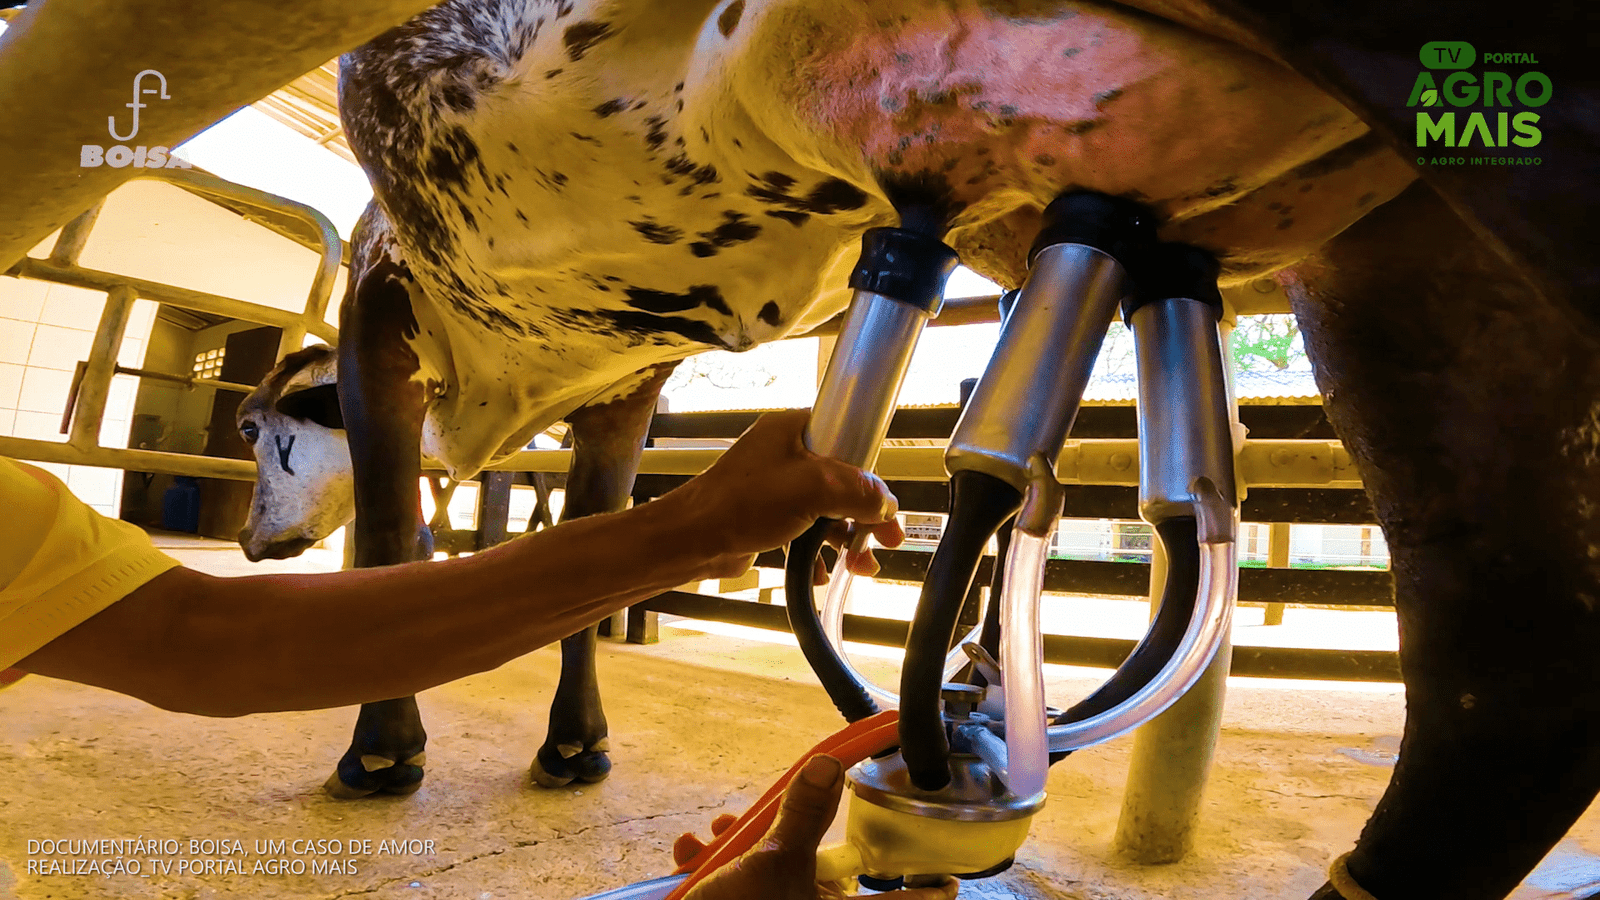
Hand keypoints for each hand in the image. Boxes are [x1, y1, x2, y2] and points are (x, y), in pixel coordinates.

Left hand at [664, 411, 904, 578]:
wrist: (693, 541)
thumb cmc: (740, 504)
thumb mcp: (811, 489)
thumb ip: (857, 491)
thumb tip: (887, 504)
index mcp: (794, 430)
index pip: (848, 440)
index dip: (871, 471)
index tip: (886, 501)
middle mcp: (786, 454)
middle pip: (844, 481)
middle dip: (866, 515)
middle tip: (887, 540)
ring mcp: (778, 486)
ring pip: (828, 510)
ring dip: (847, 540)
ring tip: (858, 567)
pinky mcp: (770, 516)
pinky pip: (807, 530)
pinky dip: (818, 552)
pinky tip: (821, 572)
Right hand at [677, 756, 956, 899]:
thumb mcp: (771, 859)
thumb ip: (802, 813)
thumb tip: (829, 765)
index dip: (925, 894)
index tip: (950, 885)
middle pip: (818, 872)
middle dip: (786, 833)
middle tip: (765, 814)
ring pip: (768, 869)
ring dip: (737, 842)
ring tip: (716, 831)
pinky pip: (733, 882)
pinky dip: (709, 863)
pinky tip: (688, 852)